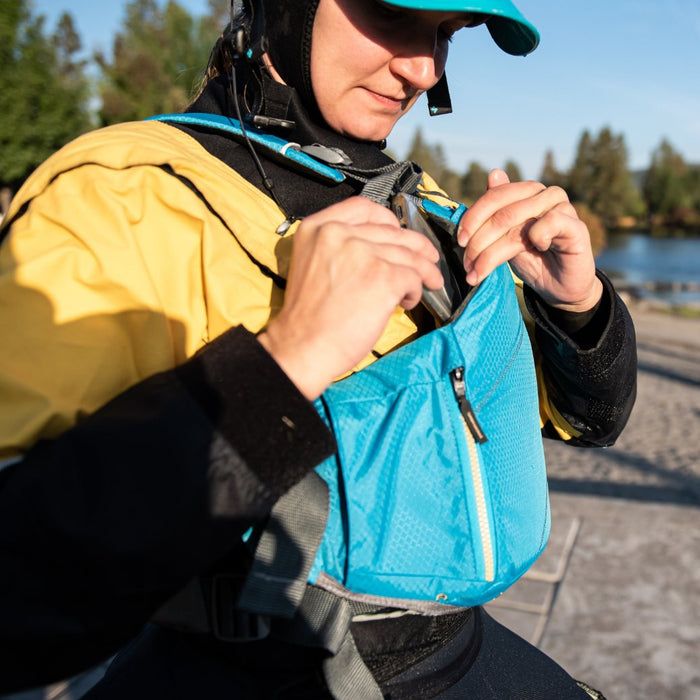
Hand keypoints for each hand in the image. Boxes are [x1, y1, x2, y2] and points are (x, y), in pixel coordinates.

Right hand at [258, 197, 442, 398]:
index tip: (399, 231)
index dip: (387, 220)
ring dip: (422, 272)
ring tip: (427, 284)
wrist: (302, 347)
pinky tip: (405, 302)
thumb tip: (383, 248)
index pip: (363, 208)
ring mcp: (362, 254)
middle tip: (429, 259)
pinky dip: (414, 291)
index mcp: (317, 227)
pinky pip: (413, 277)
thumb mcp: (313, 264)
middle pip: (392, 233)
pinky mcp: (383, 277)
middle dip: (417, 247)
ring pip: (408, 255)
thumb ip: (340, 247)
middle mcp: (338, 234)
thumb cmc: (309, 317)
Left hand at [457, 170, 602, 311]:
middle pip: (501, 213)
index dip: (472, 218)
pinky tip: (536, 248)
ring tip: (480, 271)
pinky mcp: (575, 225)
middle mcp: (545, 194)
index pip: (493, 197)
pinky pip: (549, 223)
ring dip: (493, 252)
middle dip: (478, 242)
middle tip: (467, 265)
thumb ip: (496, 212)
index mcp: (527, 192)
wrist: (560, 287)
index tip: (460, 242)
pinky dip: (536, 237)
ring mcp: (561, 208)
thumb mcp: (506, 236)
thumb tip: (492, 173)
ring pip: (517, 221)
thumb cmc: (532, 259)